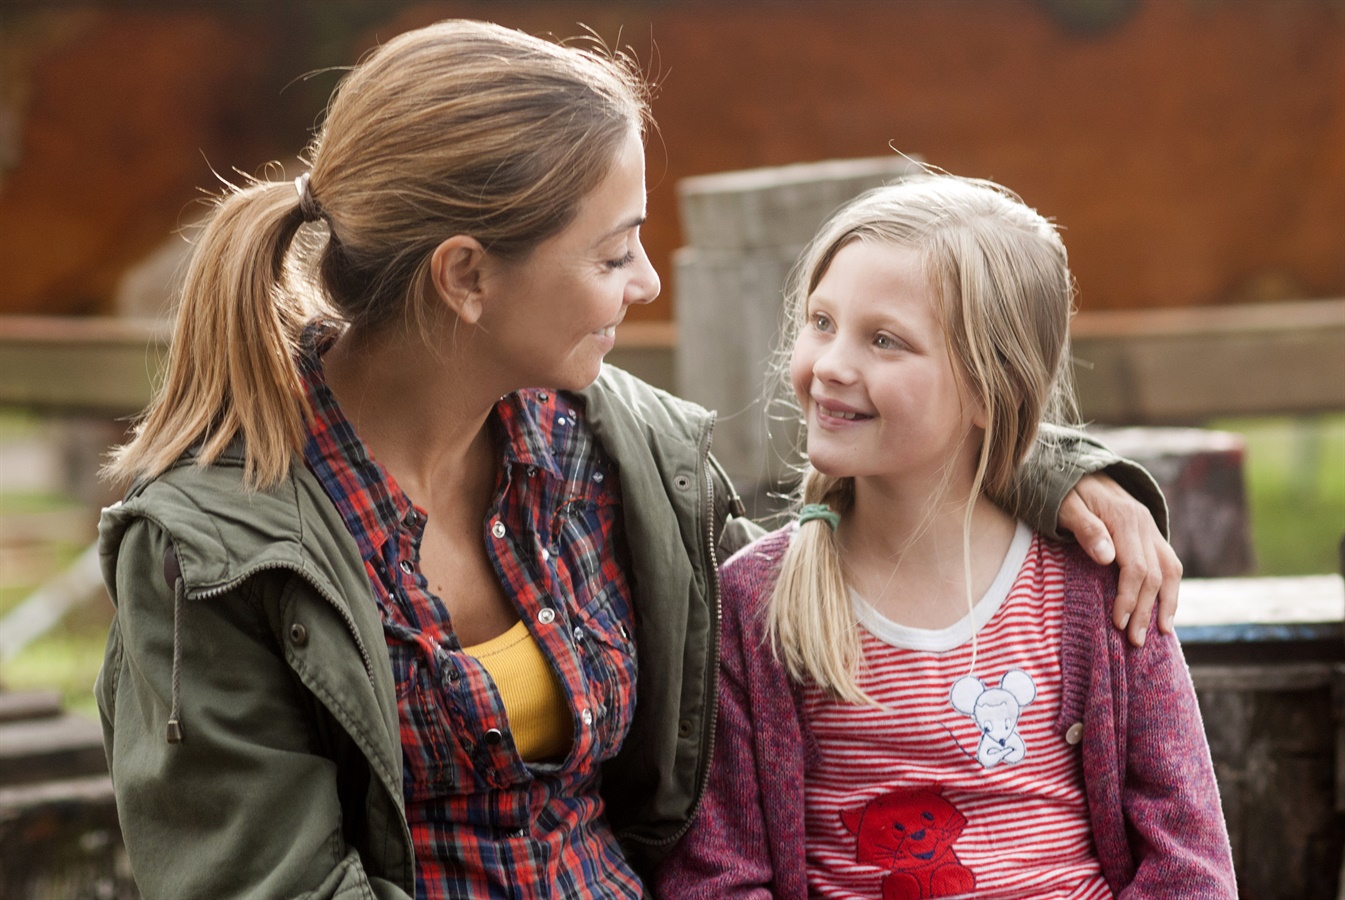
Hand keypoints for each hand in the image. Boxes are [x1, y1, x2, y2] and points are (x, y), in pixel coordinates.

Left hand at [1059, 472, 1181, 646]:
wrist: (1079, 469)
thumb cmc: (1065, 491)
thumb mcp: (1066, 506)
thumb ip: (1085, 529)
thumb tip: (1107, 558)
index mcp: (1126, 519)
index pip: (1136, 568)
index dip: (1129, 598)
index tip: (1120, 623)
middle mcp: (1145, 524)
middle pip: (1155, 575)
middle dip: (1146, 610)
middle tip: (1135, 642)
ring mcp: (1152, 529)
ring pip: (1171, 570)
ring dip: (1167, 603)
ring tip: (1160, 633)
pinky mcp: (1151, 535)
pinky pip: (1169, 564)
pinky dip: (1170, 589)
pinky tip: (1164, 611)